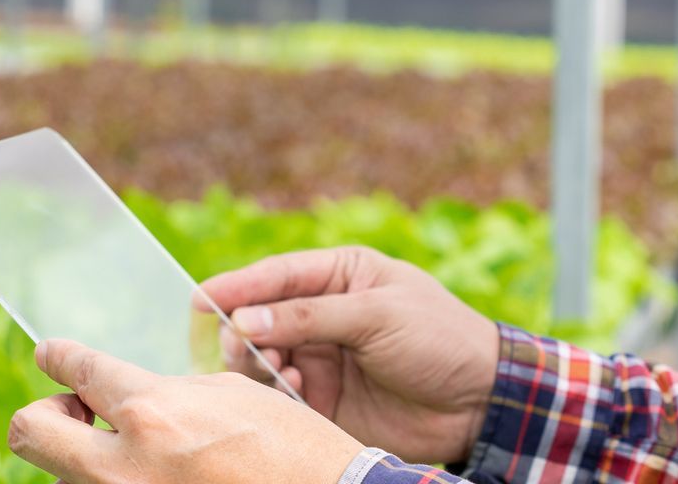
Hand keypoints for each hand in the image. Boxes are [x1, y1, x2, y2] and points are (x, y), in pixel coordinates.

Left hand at [9, 339, 360, 482]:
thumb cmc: (291, 445)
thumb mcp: (231, 396)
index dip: (59, 355)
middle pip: (31, 430)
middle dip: (47, 413)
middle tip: (81, 410)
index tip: (50, 353)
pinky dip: (118, 478)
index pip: (80, 371)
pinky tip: (158, 471)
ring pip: (64, 472)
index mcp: (154, 412)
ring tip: (136, 448)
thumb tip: (125, 392)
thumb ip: (169, 391)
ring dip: (87, 454)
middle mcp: (124, 465)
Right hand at [199, 246, 499, 465]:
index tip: (200, 299)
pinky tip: (299, 392)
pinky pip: (281, 397)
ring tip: (279, 370)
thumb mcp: (378, 315)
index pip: (278, 275)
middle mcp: (325, 315)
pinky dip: (278, 395)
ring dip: (259, 365)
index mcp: (342, 275)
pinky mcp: (324, 402)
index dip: (237, 286)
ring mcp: (323, 358)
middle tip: (243, 347)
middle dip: (243, 332)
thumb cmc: (438, 339)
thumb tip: (244, 320)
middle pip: (260, 319)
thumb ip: (310, 316)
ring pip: (263, 360)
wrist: (477, 400)